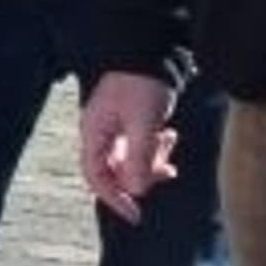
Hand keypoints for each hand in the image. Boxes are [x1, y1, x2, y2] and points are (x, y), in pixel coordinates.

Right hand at [78, 69, 176, 223]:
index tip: (136, 215)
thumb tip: (137, 190)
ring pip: (130, 160)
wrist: (147, 50)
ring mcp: (113, 128)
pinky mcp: (128, 123)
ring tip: (170, 140)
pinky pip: (138, 147)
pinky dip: (154, 148)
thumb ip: (140, 157)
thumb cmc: (142, 83)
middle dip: (142, 175)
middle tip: (168, 170)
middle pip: (115, 172)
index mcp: (95, 133)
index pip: (97, 177)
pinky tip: (168, 135)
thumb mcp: (144, 122)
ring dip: (152, 160)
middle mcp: (100, 134)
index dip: (114, 199)